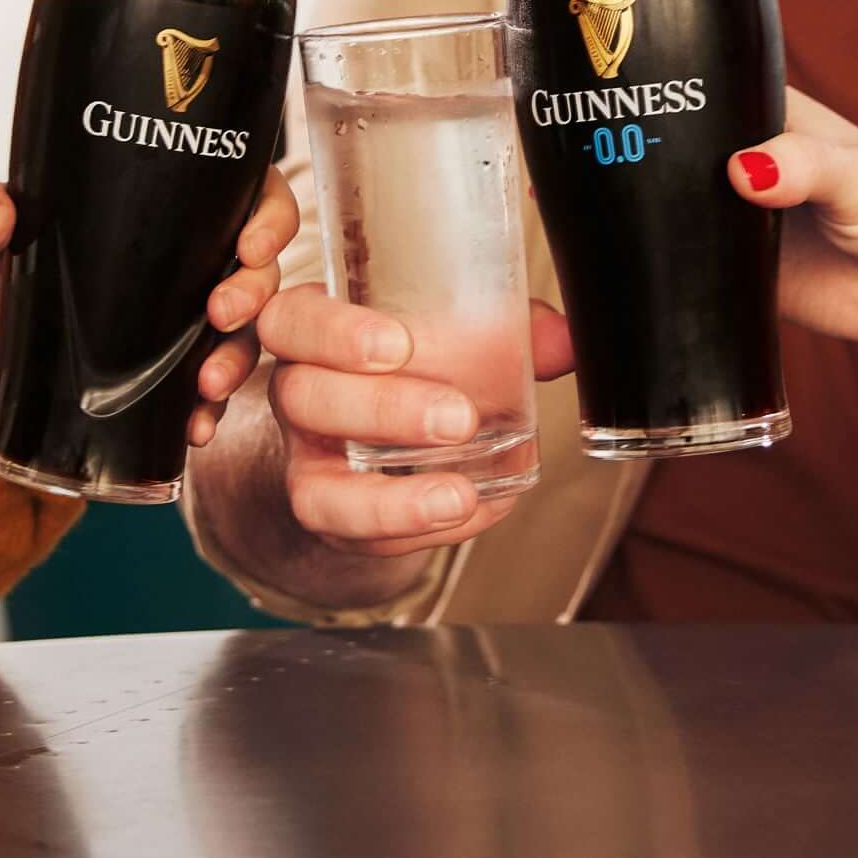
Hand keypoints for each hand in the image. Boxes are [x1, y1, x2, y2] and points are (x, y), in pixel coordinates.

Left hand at [0, 168, 297, 433]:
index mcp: (154, 207)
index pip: (238, 192)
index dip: (265, 213)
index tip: (250, 241)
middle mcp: (177, 262)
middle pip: (254, 267)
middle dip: (255, 292)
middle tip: (223, 311)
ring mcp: (171, 324)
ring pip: (239, 334)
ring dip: (238, 357)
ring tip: (208, 383)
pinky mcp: (156, 378)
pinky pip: (202, 394)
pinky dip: (207, 411)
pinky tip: (195, 425)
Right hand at [227, 284, 572, 559]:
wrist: (371, 436)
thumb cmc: (409, 365)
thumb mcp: (447, 334)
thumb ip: (505, 330)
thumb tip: (565, 340)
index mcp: (311, 331)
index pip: (293, 320)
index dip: (334, 333)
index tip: (399, 344)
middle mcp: (295, 395)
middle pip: (303, 398)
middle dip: (382, 410)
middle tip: (459, 419)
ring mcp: (306, 464)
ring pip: (319, 489)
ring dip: (394, 499)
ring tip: (460, 495)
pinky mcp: (331, 516)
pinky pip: (359, 537)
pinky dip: (418, 529)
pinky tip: (473, 512)